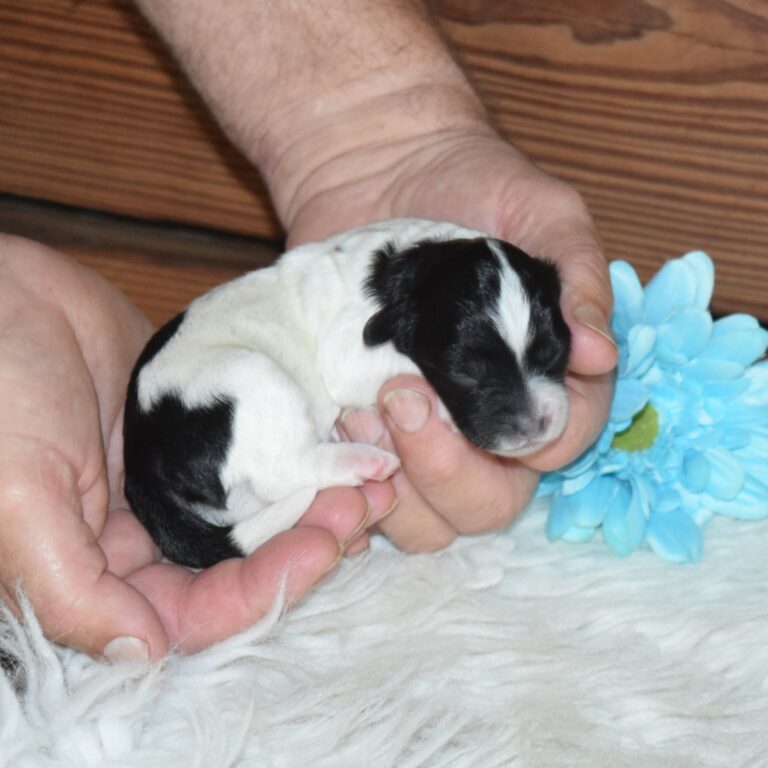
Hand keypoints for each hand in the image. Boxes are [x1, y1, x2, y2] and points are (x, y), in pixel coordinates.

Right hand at [0, 236, 392, 658]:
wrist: (4, 295)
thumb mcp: (17, 496)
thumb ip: (72, 587)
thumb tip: (143, 649)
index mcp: (103, 567)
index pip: (200, 609)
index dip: (266, 590)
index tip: (323, 547)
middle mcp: (150, 531)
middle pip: (246, 564)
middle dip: (310, 542)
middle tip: (362, 506)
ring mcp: (182, 476)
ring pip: (265, 510)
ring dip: (318, 501)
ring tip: (372, 477)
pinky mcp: (205, 428)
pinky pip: (265, 451)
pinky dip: (305, 454)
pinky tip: (344, 444)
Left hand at [133, 0, 615, 550]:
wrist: (378, 169)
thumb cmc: (472, 183)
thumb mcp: (542, 212)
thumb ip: (577, 277)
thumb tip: (599, 353)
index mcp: (541, 379)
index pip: (560, 443)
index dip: (534, 441)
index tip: (486, 403)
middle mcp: (485, 419)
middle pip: (491, 503)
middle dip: (450, 471)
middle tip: (403, 399)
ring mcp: (422, 432)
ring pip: (428, 518)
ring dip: (397, 486)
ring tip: (359, 416)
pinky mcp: (364, 428)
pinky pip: (364, 493)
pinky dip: (350, 484)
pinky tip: (332, 432)